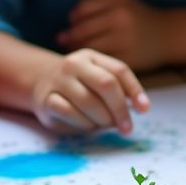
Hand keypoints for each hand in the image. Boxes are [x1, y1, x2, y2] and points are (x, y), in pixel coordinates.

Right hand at [30, 48, 149, 133]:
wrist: (40, 82)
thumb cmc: (79, 84)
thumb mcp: (98, 80)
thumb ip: (119, 90)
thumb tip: (142, 107)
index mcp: (92, 57)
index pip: (119, 70)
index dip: (135, 90)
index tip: (144, 110)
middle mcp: (75, 64)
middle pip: (106, 84)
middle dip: (120, 109)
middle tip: (127, 128)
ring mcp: (59, 80)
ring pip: (89, 101)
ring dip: (102, 119)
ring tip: (105, 125)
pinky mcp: (46, 99)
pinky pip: (70, 113)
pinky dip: (83, 123)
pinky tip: (87, 125)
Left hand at [57, 0, 167, 71]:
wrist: (169, 35)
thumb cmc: (139, 17)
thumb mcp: (121, 2)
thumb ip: (95, 6)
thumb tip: (68, 22)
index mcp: (117, 2)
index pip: (81, 10)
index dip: (73, 19)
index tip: (72, 24)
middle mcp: (121, 19)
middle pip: (81, 30)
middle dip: (70, 38)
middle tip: (66, 42)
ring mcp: (125, 40)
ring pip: (88, 47)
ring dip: (78, 51)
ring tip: (78, 51)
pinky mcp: (128, 59)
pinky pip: (100, 62)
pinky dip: (92, 63)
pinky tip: (91, 61)